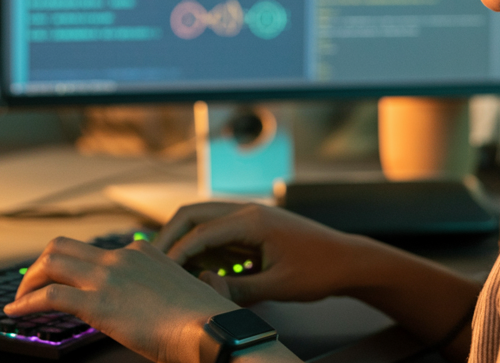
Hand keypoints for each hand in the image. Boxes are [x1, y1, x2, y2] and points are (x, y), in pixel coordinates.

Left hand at [5, 237, 238, 362]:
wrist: (211, 329)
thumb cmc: (206, 320)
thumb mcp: (191, 290)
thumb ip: (181, 284)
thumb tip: (195, 286)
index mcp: (144, 252)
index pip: (97, 251)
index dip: (74, 267)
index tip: (65, 281)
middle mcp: (122, 257)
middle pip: (64, 245)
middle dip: (41, 264)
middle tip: (32, 284)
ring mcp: (108, 277)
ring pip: (50, 261)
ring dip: (29, 279)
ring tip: (19, 298)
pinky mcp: (97, 303)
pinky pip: (48, 296)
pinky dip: (25, 302)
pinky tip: (16, 312)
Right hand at [154, 203, 359, 305]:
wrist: (347, 260)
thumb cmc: (319, 271)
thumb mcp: (277, 286)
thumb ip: (237, 289)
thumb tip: (202, 289)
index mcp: (252, 220)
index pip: (199, 231)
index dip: (175, 252)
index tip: (159, 272)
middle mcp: (247, 211)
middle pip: (192, 213)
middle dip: (169, 237)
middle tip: (151, 262)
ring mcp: (250, 216)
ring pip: (203, 219)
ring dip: (184, 239)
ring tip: (169, 267)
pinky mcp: (253, 227)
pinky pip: (218, 230)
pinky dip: (202, 245)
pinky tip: (198, 268)